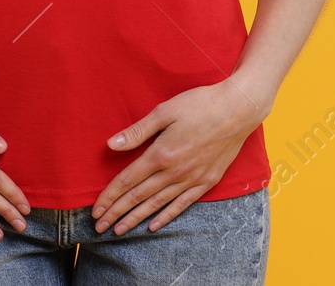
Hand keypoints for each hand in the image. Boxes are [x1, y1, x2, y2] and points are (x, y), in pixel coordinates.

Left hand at [91, 79, 266, 234]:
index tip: (95, 211)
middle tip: (99, 227)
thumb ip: (138, 131)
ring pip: (157, 204)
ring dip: (136, 219)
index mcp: (161, 154)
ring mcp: (192, 179)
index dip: (109, 197)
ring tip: (119, 231)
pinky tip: (153, 226)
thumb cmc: (201, 104)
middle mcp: (174, 172)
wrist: (239, 109)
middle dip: (117, 213)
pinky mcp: (207, 181)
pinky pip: (182, 204)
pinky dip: (166, 216)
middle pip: (139, 197)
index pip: (127, 181)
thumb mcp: (165, 111)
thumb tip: (111, 145)